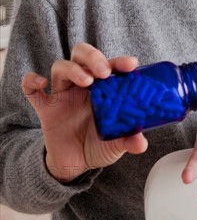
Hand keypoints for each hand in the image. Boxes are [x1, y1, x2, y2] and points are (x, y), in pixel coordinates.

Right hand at [22, 43, 147, 182]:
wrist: (75, 165)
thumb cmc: (99, 145)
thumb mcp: (116, 144)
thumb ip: (127, 140)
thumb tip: (141, 143)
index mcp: (103, 87)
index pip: (110, 65)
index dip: (119, 62)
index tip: (131, 65)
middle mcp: (81, 85)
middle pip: (81, 54)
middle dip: (93, 57)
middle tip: (103, 71)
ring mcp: (62, 94)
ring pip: (61, 66)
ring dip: (73, 69)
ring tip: (87, 81)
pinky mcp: (45, 108)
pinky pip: (31, 90)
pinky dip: (31, 81)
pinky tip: (41, 83)